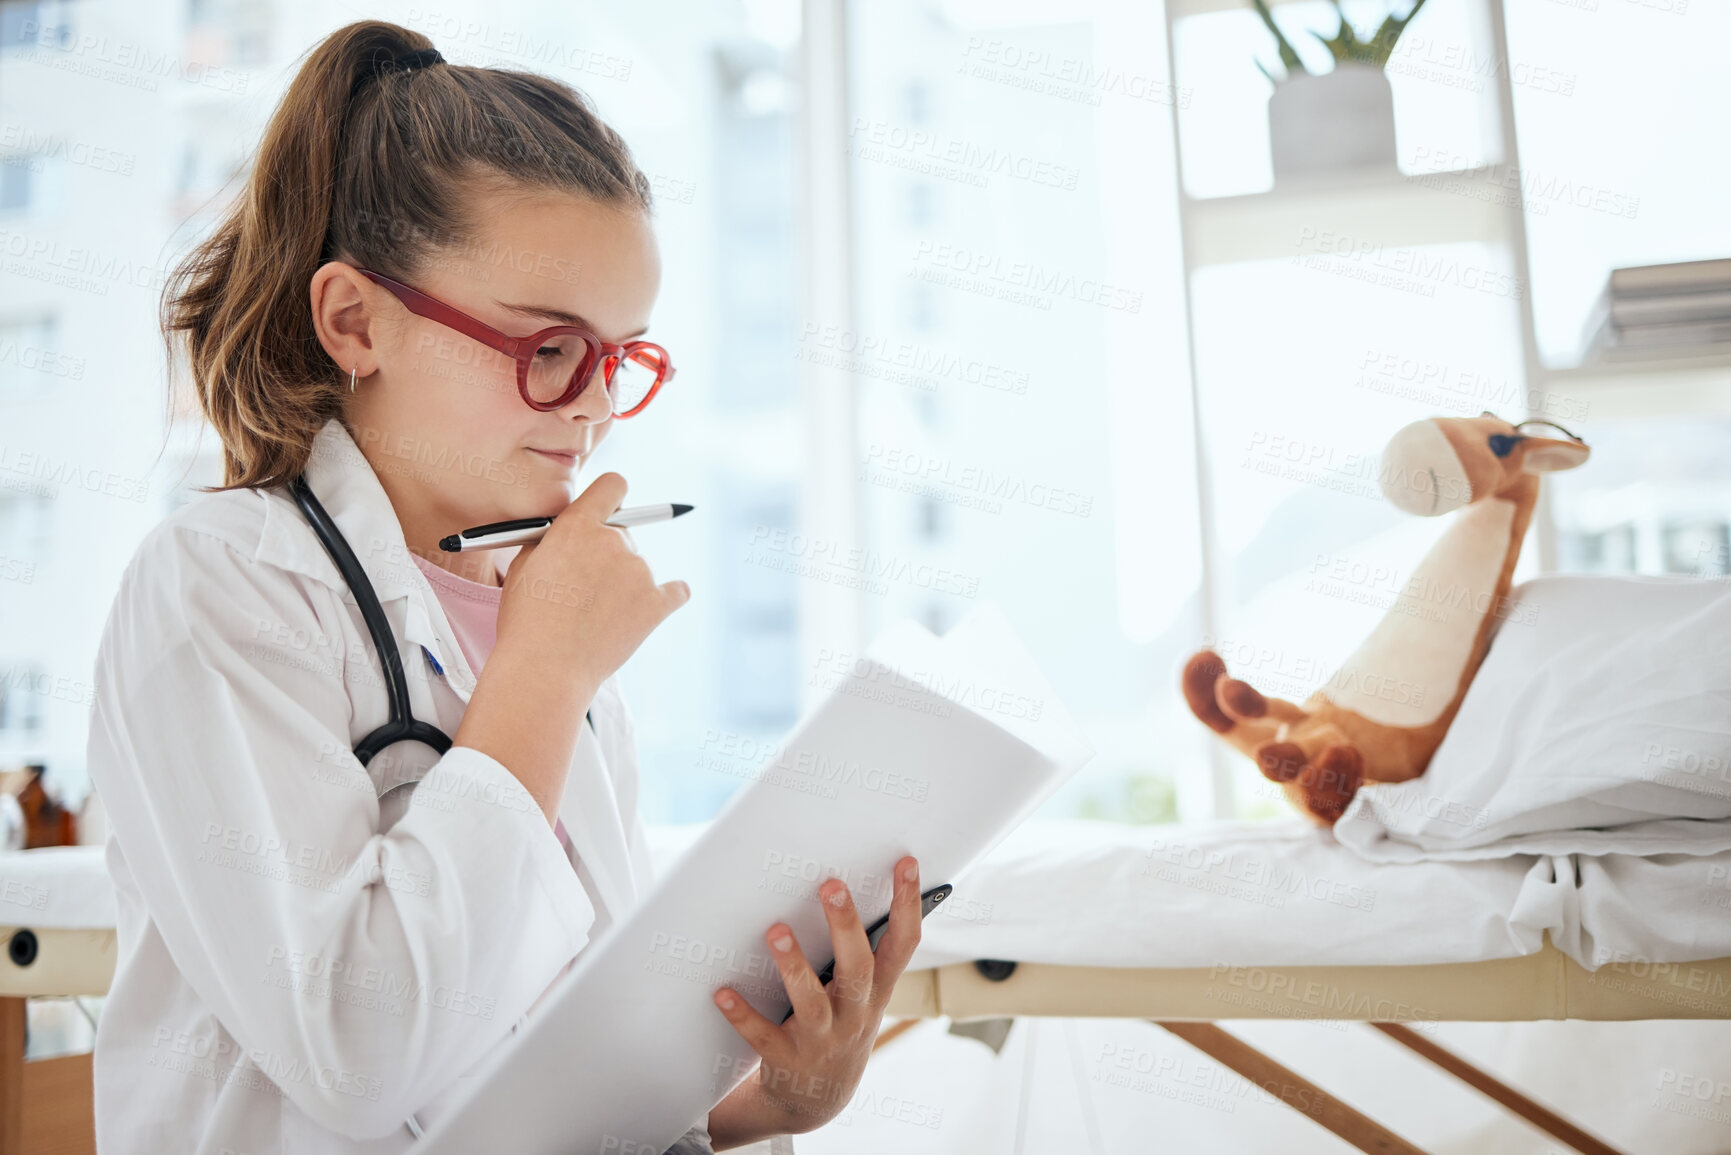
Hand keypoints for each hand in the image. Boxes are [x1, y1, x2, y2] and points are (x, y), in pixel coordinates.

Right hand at [495, 471, 688, 697]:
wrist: (545, 668)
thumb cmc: (526, 621)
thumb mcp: (525, 565)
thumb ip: (552, 539)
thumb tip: (568, 532)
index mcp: (578, 526)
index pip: (613, 486)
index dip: (610, 496)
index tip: (608, 508)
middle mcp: (614, 541)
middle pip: (622, 532)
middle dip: (606, 553)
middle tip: (585, 585)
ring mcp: (640, 572)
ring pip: (638, 566)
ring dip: (624, 582)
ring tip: (596, 616)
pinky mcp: (657, 604)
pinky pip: (676, 591)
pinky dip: (668, 596)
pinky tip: (659, 603)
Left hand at [706, 856, 921, 1142]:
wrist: (818, 1099)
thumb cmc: (840, 1025)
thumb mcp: (863, 995)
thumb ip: (862, 952)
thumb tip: (848, 887)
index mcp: (877, 992)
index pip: (903, 945)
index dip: (907, 904)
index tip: (904, 863)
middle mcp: (855, 1015)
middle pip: (858, 969)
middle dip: (846, 927)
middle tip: (831, 885)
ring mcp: (821, 1040)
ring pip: (811, 1003)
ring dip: (793, 966)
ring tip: (776, 931)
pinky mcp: (786, 1059)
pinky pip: (763, 1036)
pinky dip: (742, 1015)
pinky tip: (722, 993)